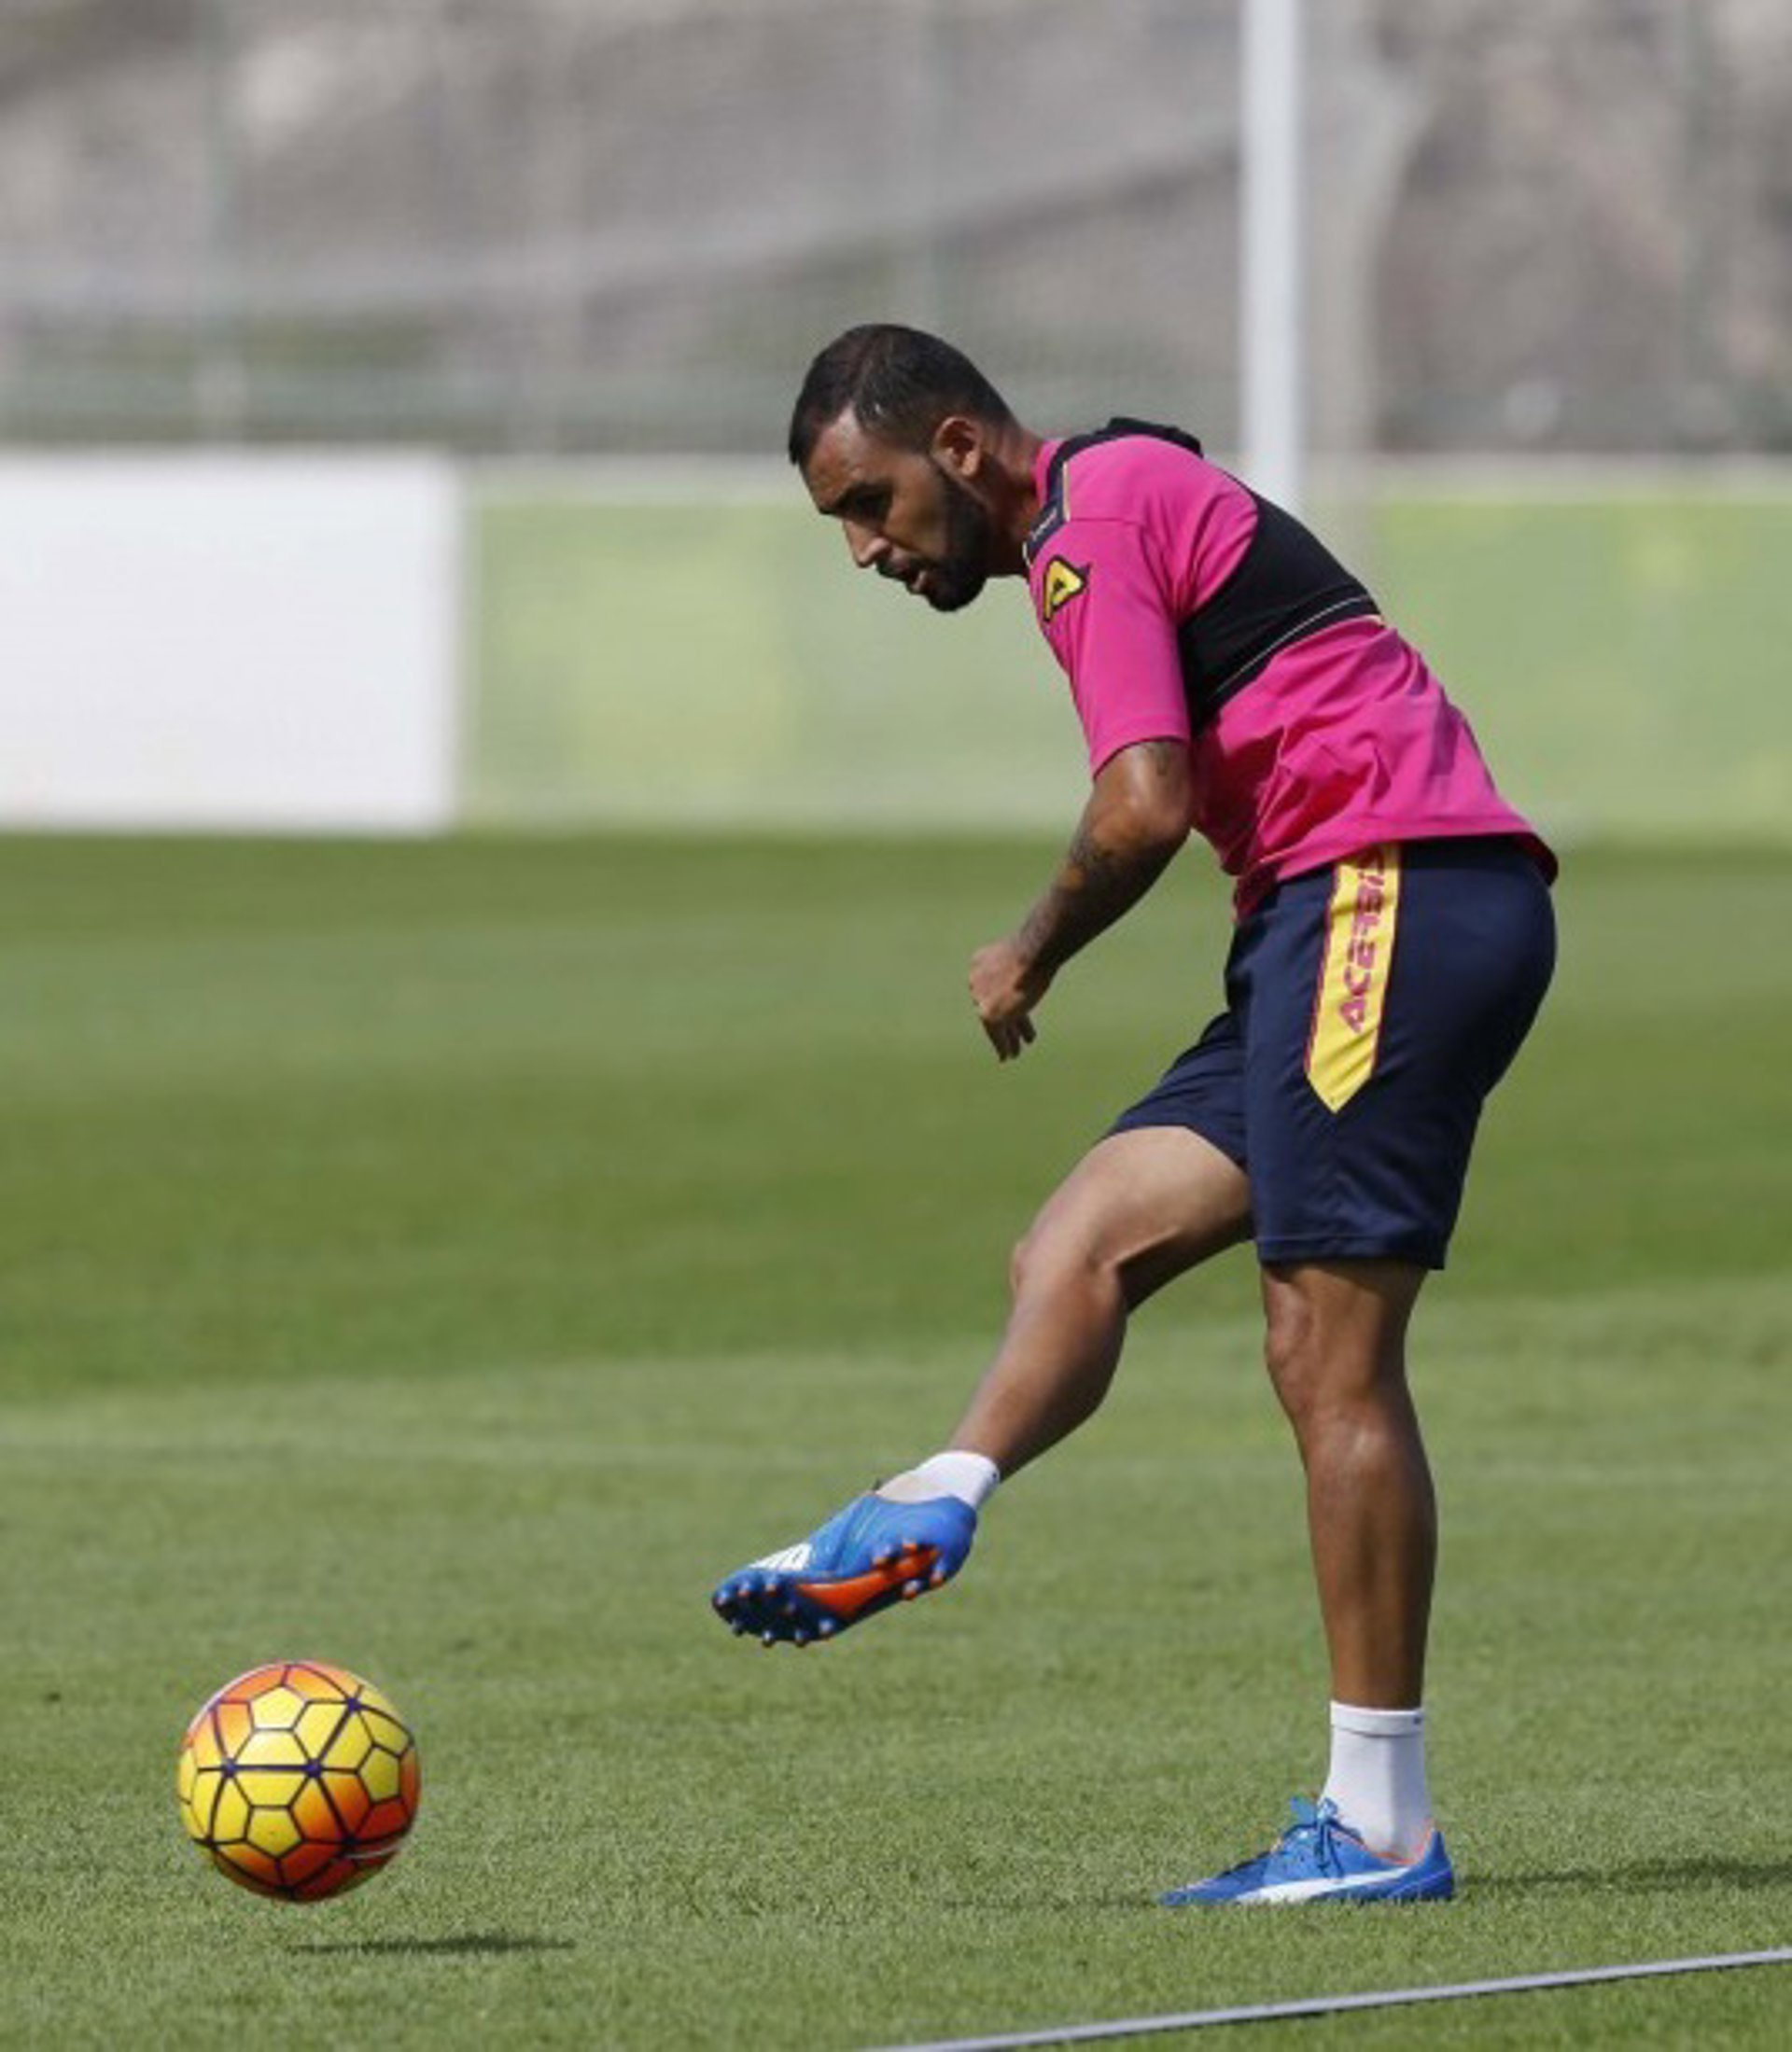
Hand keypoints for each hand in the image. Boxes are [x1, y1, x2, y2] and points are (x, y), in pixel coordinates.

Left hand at [968, 937, 1052, 1060]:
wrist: (1031, 953)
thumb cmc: (1035, 949)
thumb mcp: (1025, 954)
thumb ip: (1023, 965)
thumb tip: (1036, 967)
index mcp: (980, 962)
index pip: (992, 986)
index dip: (1005, 1000)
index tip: (1014, 1011)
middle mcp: (975, 980)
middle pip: (994, 1004)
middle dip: (1007, 1020)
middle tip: (1014, 1031)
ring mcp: (980, 999)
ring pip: (996, 1022)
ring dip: (1007, 1038)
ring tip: (1014, 1053)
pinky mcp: (988, 1014)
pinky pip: (996, 1034)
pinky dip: (1003, 1045)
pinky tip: (1007, 1056)